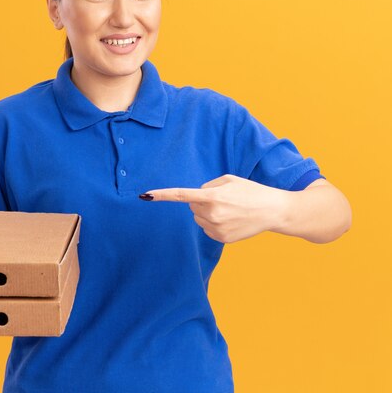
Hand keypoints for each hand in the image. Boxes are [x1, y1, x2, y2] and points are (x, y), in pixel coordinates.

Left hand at [139, 174, 288, 243]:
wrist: (273, 211)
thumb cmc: (250, 191)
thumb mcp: (228, 180)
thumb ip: (207, 186)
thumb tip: (195, 197)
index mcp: (212, 197)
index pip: (181, 195)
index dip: (162, 195)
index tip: (145, 195)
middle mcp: (212, 214)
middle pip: (192, 206)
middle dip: (202, 201)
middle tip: (224, 199)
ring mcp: (216, 229)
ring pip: (199, 218)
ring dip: (208, 213)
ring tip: (230, 210)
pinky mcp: (221, 239)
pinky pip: (207, 228)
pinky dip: (215, 223)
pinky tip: (232, 220)